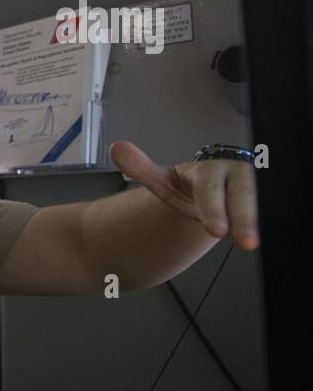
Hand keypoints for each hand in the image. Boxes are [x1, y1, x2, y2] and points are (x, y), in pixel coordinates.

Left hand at [109, 140, 259, 249]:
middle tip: (245, 242)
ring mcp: (255, 186)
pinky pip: (274, 207)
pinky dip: (272, 220)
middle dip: (245, 218)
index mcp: (210, 170)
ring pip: (263, 200)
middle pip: (245, 194)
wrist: (212, 192)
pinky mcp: (267, 196)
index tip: (216, 231)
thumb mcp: (165, 182)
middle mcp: (237, 175)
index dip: (214, 209)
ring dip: (260, 220)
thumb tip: (116, 148)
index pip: (212, 189)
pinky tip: (269, 234)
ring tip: (254, 241)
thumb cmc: (190, 188)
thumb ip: (142, 169)